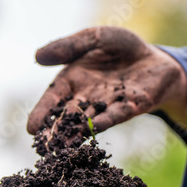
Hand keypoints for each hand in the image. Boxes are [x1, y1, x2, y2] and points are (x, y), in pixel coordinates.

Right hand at [28, 26, 186, 146]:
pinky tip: (92, 129)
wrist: (154, 56)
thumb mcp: (94, 37)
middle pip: (67, 115)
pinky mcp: (129, 107)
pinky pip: (114, 115)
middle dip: (55, 131)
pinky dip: (103, 122)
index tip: (31, 130)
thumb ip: (69, 46)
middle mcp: (86, 96)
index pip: (52, 98)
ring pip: (87, 120)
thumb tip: (36, 56)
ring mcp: (107, 104)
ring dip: (75, 134)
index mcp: (72, 80)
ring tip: (63, 148)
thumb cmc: (120, 47)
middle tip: (44, 147)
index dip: (41, 113)